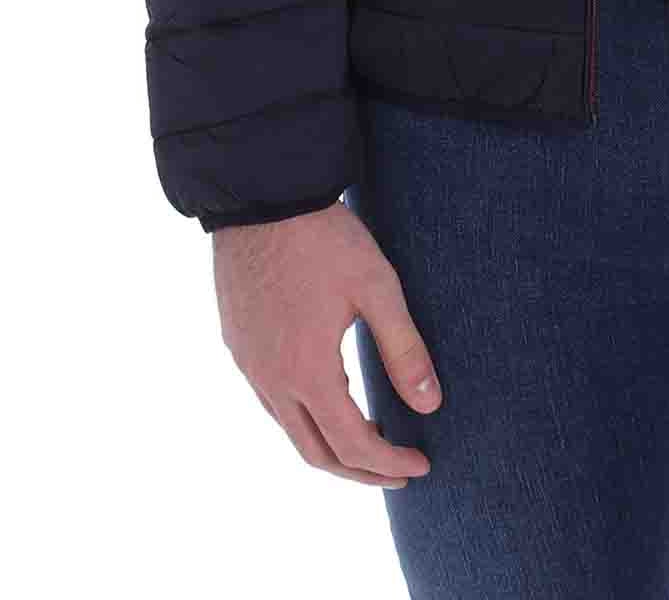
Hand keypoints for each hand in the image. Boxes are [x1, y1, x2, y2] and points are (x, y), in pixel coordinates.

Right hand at [214, 201, 441, 486]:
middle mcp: (271, 380)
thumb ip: (405, 350)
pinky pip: (271, 402)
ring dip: (331, 446)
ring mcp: (248, 364)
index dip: (389, 463)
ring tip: (371, 441)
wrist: (263, 197)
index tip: (421, 465)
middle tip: (399, 471)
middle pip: (316, 453)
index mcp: (307, 372)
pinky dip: (306, 417)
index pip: (353, 445)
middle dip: (361, 471)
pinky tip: (330, 398)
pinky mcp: (238, 345)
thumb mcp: (377, 288)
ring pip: (290, 430)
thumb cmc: (324, 238)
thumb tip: (431, 405)